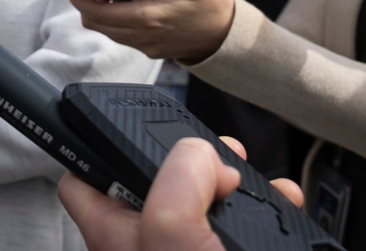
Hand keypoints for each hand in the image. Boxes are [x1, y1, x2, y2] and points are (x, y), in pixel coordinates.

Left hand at [59, 135, 301, 250]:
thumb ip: (177, 182)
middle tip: (221, 162)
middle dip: (195, 163)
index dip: (99, 147)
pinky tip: (282, 212)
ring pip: (206, 205)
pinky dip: (265, 214)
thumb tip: (201, 157)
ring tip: (259, 186)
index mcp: (117, 242)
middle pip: (157, 183)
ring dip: (238, 187)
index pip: (82, 181)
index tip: (126, 126)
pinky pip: (239, 230)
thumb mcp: (176, 238)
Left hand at [67, 0, 234, 63]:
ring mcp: (146, 45)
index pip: (99, 13)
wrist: (230, 37)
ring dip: (96, 13)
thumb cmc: (213, 7)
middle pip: (96, 24)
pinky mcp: (151, 49)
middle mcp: (143, 36)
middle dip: (83, 4)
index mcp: (149, 18)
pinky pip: (120, 36)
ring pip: (107, 32)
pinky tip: (117, 4)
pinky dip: (111, 21)